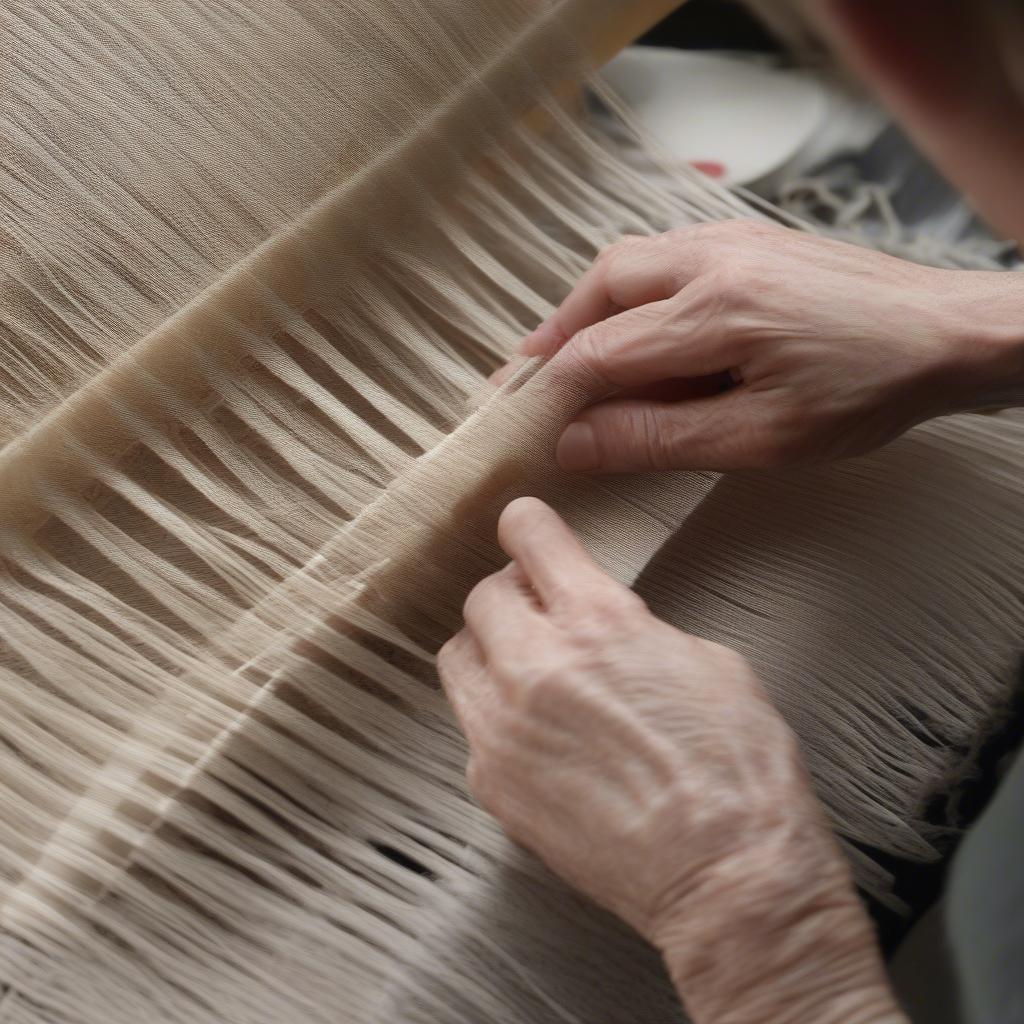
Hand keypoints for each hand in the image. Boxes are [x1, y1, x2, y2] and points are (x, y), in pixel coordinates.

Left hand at [438, 497, 903, 1023]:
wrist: (728, 875)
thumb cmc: (738, 769)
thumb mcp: (708, 661)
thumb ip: (635, 627)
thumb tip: (602, 623)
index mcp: (599, 621)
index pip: (530, 538)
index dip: (527, 526)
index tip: (525, 529)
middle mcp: (538, 666)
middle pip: (483, 595)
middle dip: (513, 594)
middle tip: (539, 610)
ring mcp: (504, 729)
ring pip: (458, 657)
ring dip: (489, 650)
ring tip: (526, 669)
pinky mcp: (492, 785)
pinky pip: (471, 726)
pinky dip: (494, 717)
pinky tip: (536, 735)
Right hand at [520, 219, 1023, 472]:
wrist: (950, 332)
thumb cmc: (867, 391)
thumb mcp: (762, 438)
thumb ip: (660, 439)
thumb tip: (577, 444)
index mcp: (717, 312)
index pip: (601, 353)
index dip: (556, 394)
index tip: (531, 431)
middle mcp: (714, 259)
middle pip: (602, 286)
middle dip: (558, 334)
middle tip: (531, 381)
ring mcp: (734, 239)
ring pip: (630, 262)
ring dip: (590, 308)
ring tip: (572, 357)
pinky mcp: (752, 238)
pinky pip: (667, 255)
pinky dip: (632, 292)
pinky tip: (638, 327)